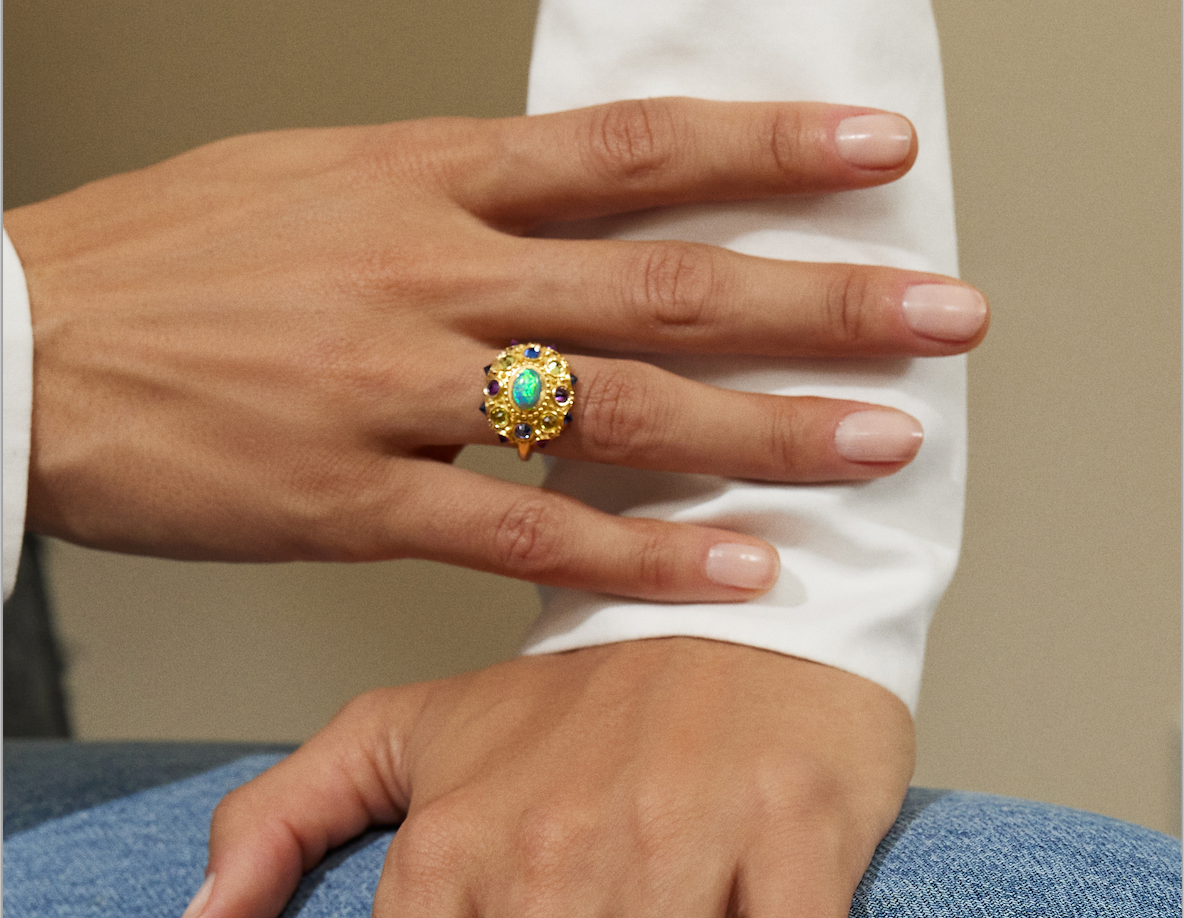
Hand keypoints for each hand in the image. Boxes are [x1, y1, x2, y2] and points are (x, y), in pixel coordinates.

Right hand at [7, 98, 986, 599]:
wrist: (20, 346)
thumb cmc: (164, 260)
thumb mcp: (312, 178)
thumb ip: (446, 196)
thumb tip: (558, 207)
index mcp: (417, 179)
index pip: (628, 151)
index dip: (763, 150)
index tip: (874, 157)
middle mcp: (426, 274)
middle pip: (665, 282)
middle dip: (819, 299)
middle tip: (941, 313)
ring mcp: (393, 391)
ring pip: (615, 410)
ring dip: (763, 430)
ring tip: (879, 442)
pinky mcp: (351, 502)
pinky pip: (522, 534)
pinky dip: (635, 558)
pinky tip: (732, 566)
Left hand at [196, 639, 913, 917]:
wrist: (738, 596)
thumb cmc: (587, 691)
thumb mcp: (415, 730)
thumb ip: (291, 811)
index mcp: (457, 845)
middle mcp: (556, 853)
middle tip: (570, 901)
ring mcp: (678, 845)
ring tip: (650, 896)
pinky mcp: (795, 834)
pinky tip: (736, 911)